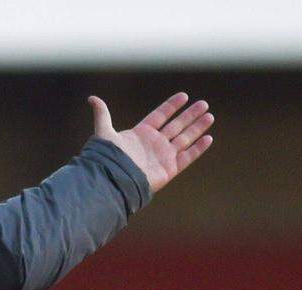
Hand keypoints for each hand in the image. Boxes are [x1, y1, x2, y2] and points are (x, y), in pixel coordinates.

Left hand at [88, 92, 213, 193]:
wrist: (116, 181)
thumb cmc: (110, 158)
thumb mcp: (105, 133)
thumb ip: (102, 114)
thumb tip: (92, 98)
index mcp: (142, 133)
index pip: (160, 116)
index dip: (171, 106)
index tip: (184, 96)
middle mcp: (154, 143)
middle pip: (177, 125)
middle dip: (190, 115)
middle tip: (204, 103)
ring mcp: (163, 156)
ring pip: (185, 138)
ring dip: (197, 127)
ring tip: (210, 116)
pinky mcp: (170, 168)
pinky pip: (188, 156)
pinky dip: (198, 148)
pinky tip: (208, 138)